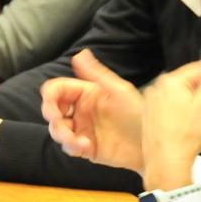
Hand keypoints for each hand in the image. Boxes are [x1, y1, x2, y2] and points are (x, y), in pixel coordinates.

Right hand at [42, 49, 143, 171]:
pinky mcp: (85, 147)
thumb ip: (97, 74)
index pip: (58, 89)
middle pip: (51, 109)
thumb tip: (80, 54)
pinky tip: (86, 146)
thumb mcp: (119, 91)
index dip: (49, 96)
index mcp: (86, 93)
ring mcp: (82, 129)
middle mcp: (81, 110)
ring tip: (77, 140)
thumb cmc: (139, 113)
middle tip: (60, 123)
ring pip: (56, 129)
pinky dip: (71, 147)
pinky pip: (68, 147)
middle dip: (52, 117)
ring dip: (61, 134)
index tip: (51, 106)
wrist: (150, 143)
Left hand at [140, 43, 200, 190]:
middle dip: (200, 98)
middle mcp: (156, 87)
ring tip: (192, 127)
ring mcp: (150, 103)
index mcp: (171, 79)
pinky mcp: (148, 117)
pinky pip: (169, 110)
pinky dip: (178, 118)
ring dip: (190, 108)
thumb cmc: (189, 134)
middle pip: (190, 84)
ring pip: (180, 98)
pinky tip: (182, 132)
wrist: (167, 164)